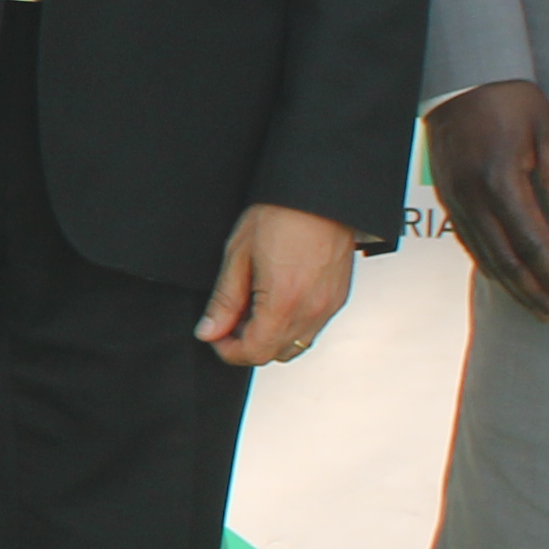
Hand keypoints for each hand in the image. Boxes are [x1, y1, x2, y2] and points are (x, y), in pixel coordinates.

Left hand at [191, 201, 359, 369]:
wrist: (320, 194)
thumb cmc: (280, 214)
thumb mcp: (238, 255)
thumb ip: (224, 300)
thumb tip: (209, 331)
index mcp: (284, 302)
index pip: (255, 352)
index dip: (229, 351)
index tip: (215, 336)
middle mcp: (312, 311)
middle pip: (276, 353)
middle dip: (248, 345)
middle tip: (230, 320)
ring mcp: (330, 306)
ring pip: (297, 345)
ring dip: (271, 337)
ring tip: (253, 307)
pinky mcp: (339, 298)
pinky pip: (312, 328)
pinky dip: (291, 326)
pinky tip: (276, 300)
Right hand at [424, 78, 548, 322]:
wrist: (460, 82)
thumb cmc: (511, 100)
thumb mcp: (547, 127)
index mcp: (500, 177)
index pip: (531, 239)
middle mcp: (472, 196)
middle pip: (505, 258)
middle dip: (533, 292)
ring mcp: (455, 200)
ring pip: (484, 256)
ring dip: (512, 288)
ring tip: (538, 310)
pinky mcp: (448, 199)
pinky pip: (469, 243)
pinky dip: (490, 267)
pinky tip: (507, 282)